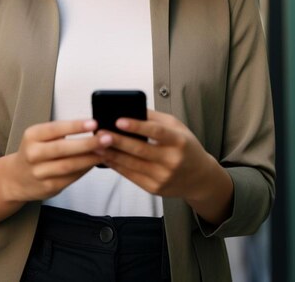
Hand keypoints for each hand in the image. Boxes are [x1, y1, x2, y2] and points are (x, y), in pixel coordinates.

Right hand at [6, 119, 111, 202]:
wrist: (16, 178)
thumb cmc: (34, 151)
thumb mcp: (40, 136)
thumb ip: (60, 132)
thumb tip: (92, 128)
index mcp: (32, 136)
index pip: (56, 129)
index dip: (76, 126)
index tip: (94, 123)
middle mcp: (33, 154)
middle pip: (63, 149)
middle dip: (88, 143)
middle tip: (106, 138)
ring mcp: (39, 173)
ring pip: (69, 165)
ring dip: (90, 158)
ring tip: (105, 151)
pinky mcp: (48, 187)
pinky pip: (71, 178)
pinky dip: (85, 169)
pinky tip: (94, 162)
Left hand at [96, 109, 232, 224]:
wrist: (199, 177)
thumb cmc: (186, 147)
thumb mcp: (177, 127)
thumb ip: (154, 118)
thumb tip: (130, 108)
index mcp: (178, 141)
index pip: (156, 132)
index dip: (136, 126)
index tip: (118, 120)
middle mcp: (172, 160)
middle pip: (140, 149)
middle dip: (117, 141)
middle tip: (100, 132)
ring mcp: (163, 176)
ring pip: (132, 164)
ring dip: (112, 154)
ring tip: (97, 144)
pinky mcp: (154, 188)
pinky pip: (131, 176)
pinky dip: (117, 166)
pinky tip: (106, 157)